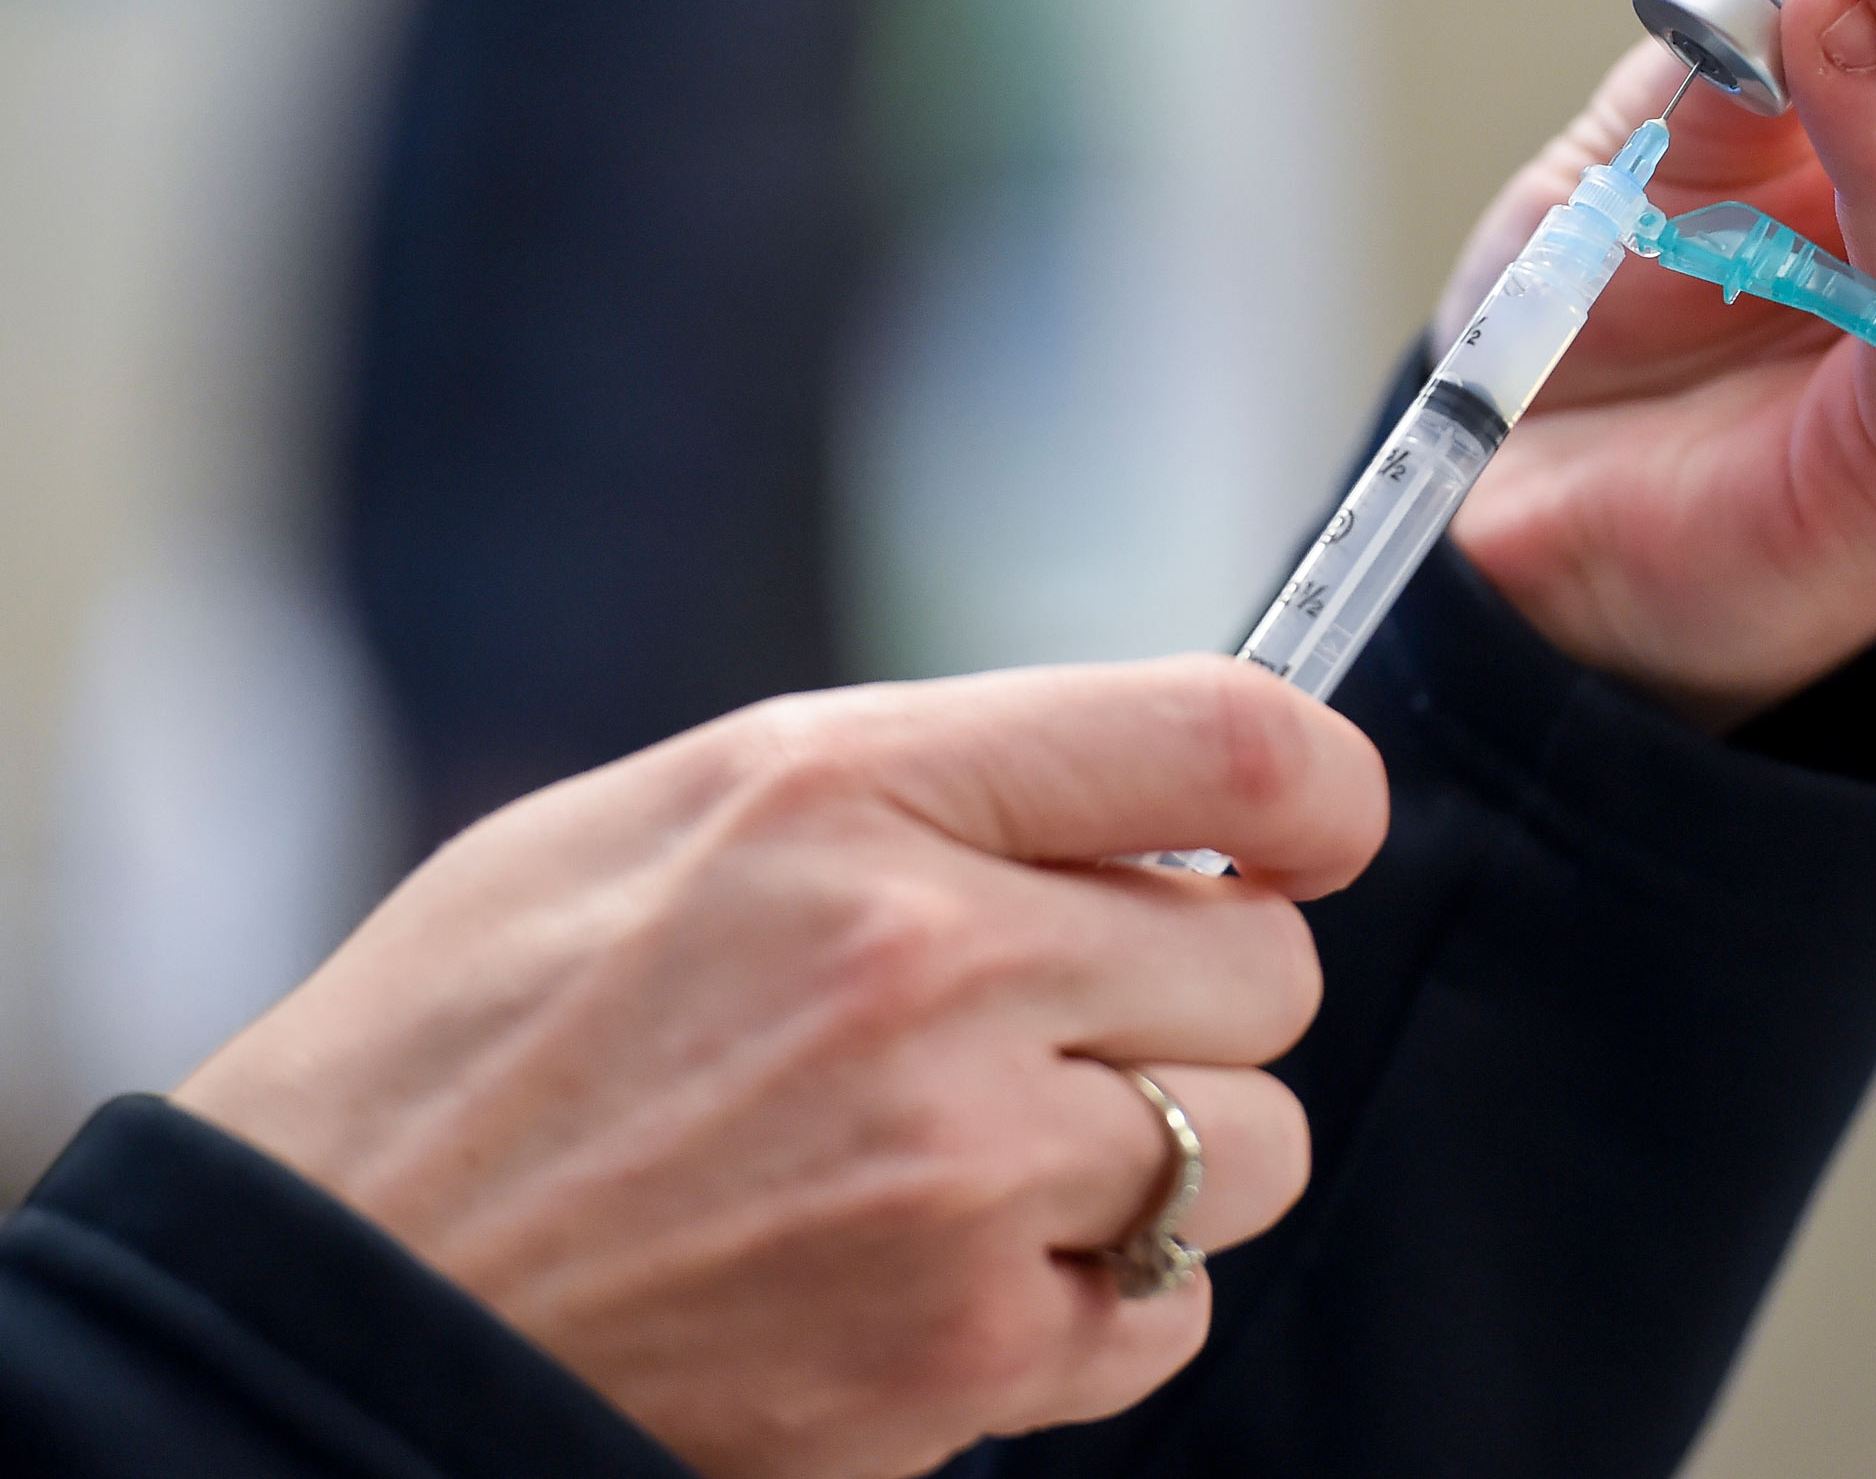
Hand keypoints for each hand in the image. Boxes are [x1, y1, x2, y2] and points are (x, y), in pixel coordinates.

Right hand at [176, 659, 1386, 1478]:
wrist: (326, 1316)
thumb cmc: (483, 1044)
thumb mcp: (679, 814)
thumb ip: (932, 784)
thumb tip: (1152, 802)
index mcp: (848, 794)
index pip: (1229, 746)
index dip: (1319, 790)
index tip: (1310, 830)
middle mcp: (927, 971)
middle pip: (1270, 966)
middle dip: (1197, 990)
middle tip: (1062, 1018)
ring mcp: (957, 1178)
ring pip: (1251, 1144)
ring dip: (1164, 1152)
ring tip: (999, 1152)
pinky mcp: (959, 1360)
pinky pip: (1173, 1310)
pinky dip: (1101, 1297)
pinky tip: (961, 1268)